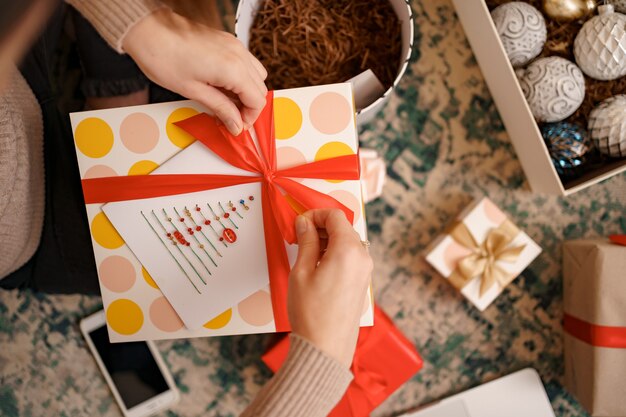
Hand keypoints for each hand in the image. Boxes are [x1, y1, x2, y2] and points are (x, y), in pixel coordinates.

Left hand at [122, 9, 267, 135]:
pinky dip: (241, 77)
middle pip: (260, 89)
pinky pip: (245, 63)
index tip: (237, 126)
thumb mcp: (194, 91)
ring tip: (227, 102)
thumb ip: (221, 109)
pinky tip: (223, 85)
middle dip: (249, 107)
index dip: (249, 118)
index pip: (257, 101)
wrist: (148, 31)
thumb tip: (235, 125)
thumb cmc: (164, 58)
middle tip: (232, 118)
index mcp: (233, 69)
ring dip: (247, 92)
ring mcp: (235, 45)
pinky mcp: (228, 41)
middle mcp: (239, 55)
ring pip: (256, 75)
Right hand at [288, 209, 372, 367]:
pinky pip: (351, 257)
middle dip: (320, 227)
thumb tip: (304, 223)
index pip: (335, 216)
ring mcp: (366, 271)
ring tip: (305, 254)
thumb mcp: (301, 271)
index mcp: (348, 250)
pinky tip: (317, 267)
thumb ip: (306, 241)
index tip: (299, 222)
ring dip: (327, 240)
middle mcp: (362, 257)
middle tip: (299, 237)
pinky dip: (335, 254)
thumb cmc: (311, 312)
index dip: (315, 214)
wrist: (325, 348)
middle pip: (343, 227)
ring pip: (347, 242)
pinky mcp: (363, 283)